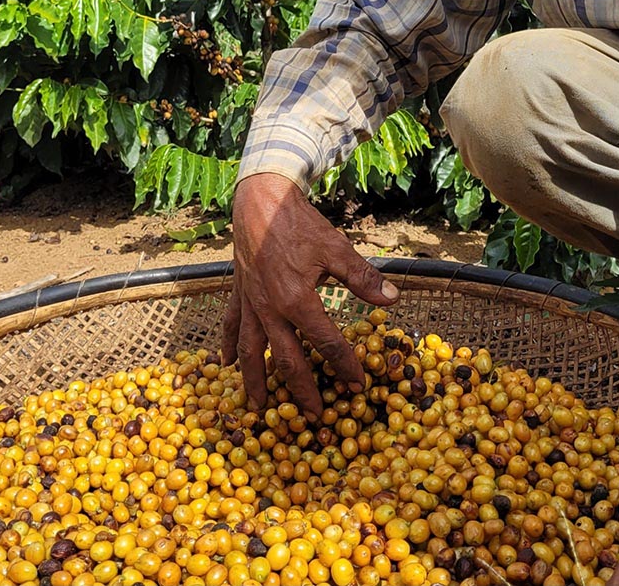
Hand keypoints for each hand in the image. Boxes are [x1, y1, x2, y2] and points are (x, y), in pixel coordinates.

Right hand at [222, 172, 399, 420]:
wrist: (259, 200)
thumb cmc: (299, 224)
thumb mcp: (336, 248)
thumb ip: (362, 278)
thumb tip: (393, 299)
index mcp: (298, 300)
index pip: (326, 343)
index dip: (344, 366)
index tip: (357, 386)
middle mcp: (271, 309)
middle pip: (287, 360)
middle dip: (302, 391)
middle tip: (314, 417)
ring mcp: (251, 304)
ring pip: (252, 353)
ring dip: (256, 382)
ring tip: (259, 408)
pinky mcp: (238, 295)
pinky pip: (232, 327)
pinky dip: (229, 347)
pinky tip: (226, 366)